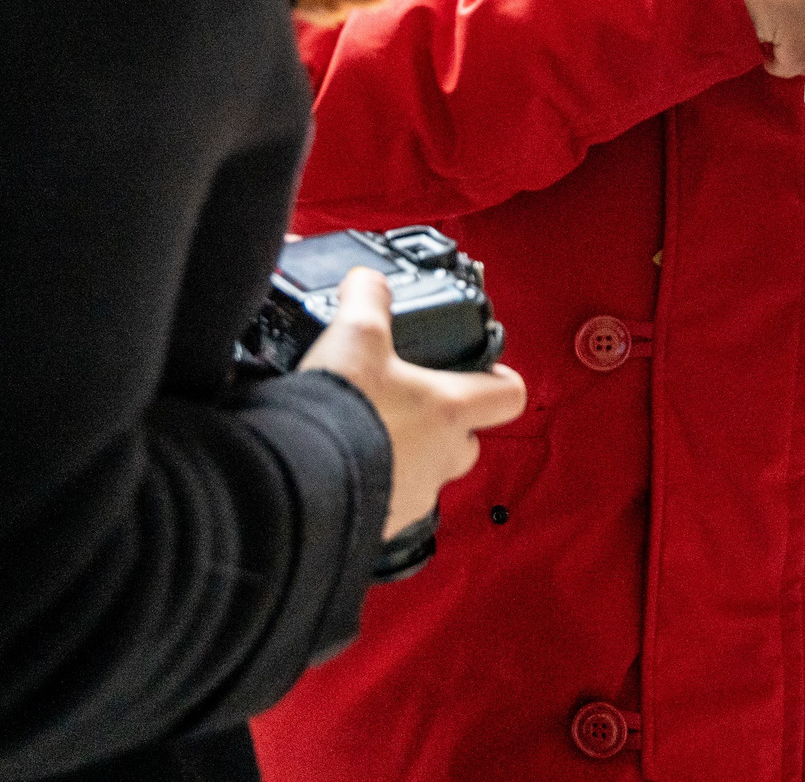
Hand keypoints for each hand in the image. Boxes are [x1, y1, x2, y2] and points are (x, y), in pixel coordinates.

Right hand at [301, 267, 528, 540]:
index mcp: (450, 410)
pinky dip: (375, 484)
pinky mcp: (384, 524)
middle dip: (447, 424)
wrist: (295, 482)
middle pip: (468, 440)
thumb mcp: (354, 335)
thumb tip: (368, 280)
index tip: (487, 372)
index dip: (501, 380)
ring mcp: (414, 496)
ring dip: (409, 455)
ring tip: (368, 432)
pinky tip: (342, 464)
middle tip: (411, 402)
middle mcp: (442, 458)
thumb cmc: (340, 410)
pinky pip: (392, 501)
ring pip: (429, 473)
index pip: (509, 396)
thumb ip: (368, 299)